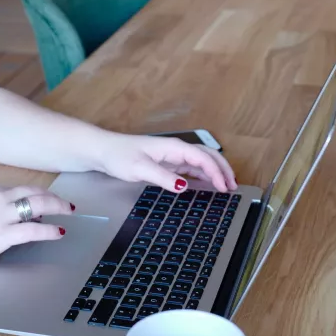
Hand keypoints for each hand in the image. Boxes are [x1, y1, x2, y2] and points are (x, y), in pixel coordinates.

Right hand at [0, 184, 68, 274]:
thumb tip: (5, 214)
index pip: (20, 189)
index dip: (37, 195)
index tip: (46, 200)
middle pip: (35, 192)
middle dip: (54, 197)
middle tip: (66, 204)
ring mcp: (0, 215)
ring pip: (39, 205)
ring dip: (58, 208)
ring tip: (68, 212)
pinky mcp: (1, 235)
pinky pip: (34, 230)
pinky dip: (50, 230)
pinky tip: (58, 232)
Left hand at [92, 133, 237, 192]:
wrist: (102, 151)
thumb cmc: (119, 156)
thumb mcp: (140, 169)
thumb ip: (163, 178)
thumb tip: (185, 187)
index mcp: (174, 148)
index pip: (203, 158)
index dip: (216, 172)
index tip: (224, 188)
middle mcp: (176, 150)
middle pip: (208, 156)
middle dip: (223, 169)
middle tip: (233, 186)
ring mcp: (172, 156)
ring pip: (201, 161)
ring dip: (215, 172)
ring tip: (226, 186)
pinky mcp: (166, 163)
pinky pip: (191, 167)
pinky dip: (203, 175)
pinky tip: (206, 184)